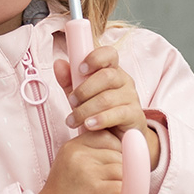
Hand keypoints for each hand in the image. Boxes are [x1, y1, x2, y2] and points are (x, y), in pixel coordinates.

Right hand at [37, 130, 123, 193]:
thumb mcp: (71, 164)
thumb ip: (89, 153)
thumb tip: (122, 148)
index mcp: (73, 146)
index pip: (106, 137)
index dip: (117, 150)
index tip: (115, 165)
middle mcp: (79, 155)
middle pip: (117, 154)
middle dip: (123, 169)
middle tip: (116, 184)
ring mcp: (87, 171)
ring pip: (122, 170)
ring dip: (125, 184)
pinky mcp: (97, 189)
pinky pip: (122, 187)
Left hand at [56, 45, 160, 169]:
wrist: (118, 138)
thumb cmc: (98, 112)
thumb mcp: (81, 95)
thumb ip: (69, 80)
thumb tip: (58, 63)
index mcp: (112, 70)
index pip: (109, 54)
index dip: (95, 58)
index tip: (80, 69)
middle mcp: (124, 80)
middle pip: (107, 76)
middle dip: (84, 89)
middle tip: (71, 101)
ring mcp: (131, 97)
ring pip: (107, 98)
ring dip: (85, 109)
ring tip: (73, 120)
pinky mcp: (135, 115)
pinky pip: (117, 114)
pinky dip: (100, 119)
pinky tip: (89, 125)